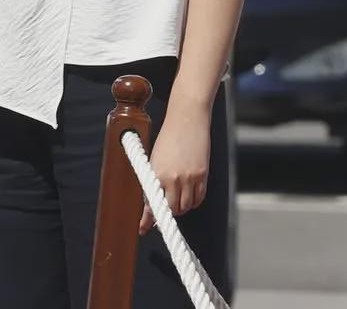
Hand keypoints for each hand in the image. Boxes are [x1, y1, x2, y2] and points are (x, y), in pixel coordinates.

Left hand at [139, 101, 210, 235]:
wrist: (187, 118)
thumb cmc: (168, 137)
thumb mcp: (155, 158)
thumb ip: (154, 179)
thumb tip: (151, 200)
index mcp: (157, 173)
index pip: (152, 204)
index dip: (147, 219)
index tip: (143, 228)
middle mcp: (173, 178)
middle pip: (171, 209)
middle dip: (167, 212)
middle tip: (165, 210)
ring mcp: (190, 177)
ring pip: (186, 206)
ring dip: (181, 207)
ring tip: (177, 199)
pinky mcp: (203, 174)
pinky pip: (199, 197)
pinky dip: (194, 201)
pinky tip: (190, 195)